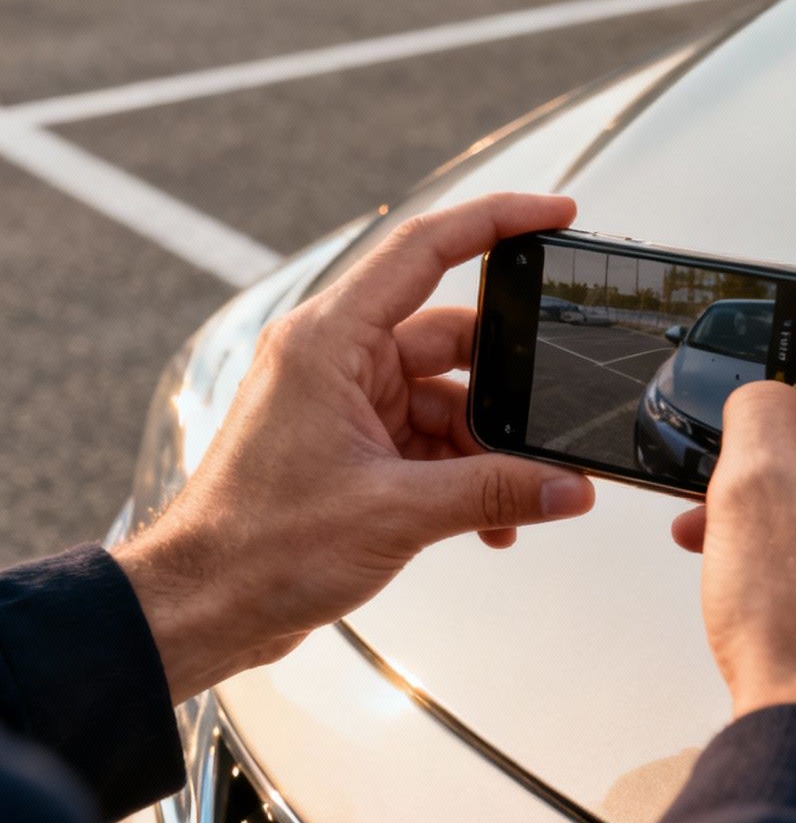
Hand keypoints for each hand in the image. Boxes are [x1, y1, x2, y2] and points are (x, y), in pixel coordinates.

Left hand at [114, 193, 595, 701]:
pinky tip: (490, 519)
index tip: (556, 213)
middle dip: (505, 389)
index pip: (425, 249)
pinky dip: (465, 473)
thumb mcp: (396, 513)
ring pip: (448, 397)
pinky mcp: (353, 444)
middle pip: (453, 339)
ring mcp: (345, 402)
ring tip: (515, 498)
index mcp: (328, 341)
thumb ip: (495, 493)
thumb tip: (567, 485)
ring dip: (486, 448)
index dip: (497, 221)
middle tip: (550, 419)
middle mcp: (336, 359)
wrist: (201, 608)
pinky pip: (431, 439)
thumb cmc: (253, 549)